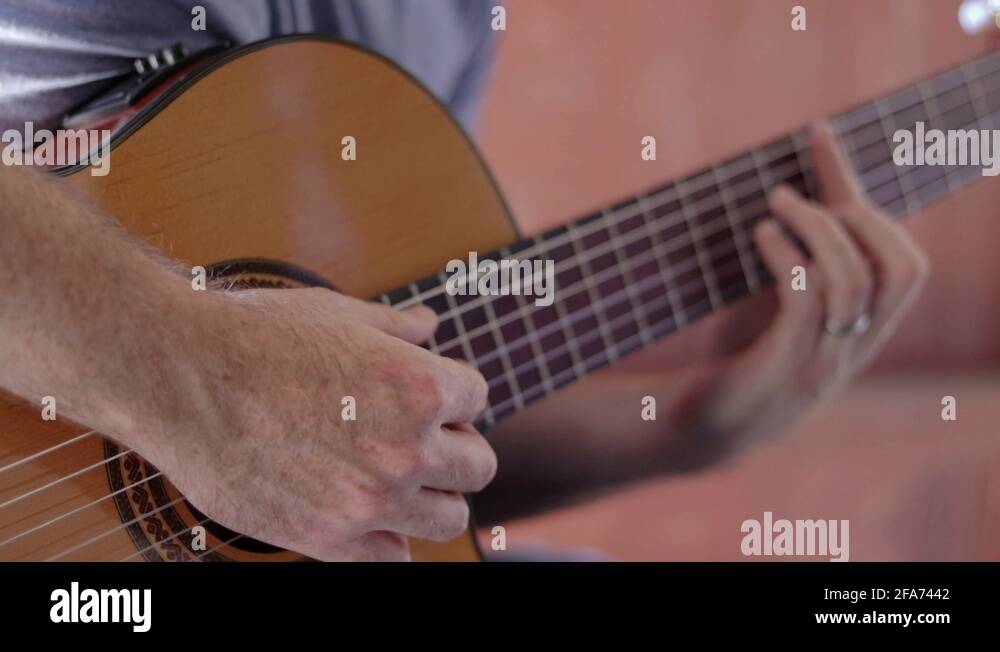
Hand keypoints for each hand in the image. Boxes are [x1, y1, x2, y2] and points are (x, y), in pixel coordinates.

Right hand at [139, 287, 495, 560]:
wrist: (179, 376)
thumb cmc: (256, 335)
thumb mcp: (337, 313)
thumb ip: (396, 326)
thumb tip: (430, 326)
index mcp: (420, 387)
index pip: (476, 397)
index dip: (450, 391)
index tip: (422, 393)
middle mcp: (408, 449)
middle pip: (477, 465)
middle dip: (455, 446)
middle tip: (419, 436)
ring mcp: (371, 500)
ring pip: (450, 518)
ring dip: (435, 497)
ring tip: (401, 478)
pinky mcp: (330, 538)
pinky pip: (394, 560)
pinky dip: (390, 541)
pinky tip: (370, 515)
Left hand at [697, 122, 929, 456]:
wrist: (694, 429)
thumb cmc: (735, 358)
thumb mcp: (774, 302)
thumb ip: (799, 261)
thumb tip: (794, 191)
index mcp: (864, 331)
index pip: (904, 261)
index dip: (868, 194)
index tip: (819, 136)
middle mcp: (854, 349)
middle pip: (904, 270)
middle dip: (855, 213)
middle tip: (791, 192)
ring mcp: (822, 364)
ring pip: (853, 279)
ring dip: (814, 227)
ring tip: (772, 207)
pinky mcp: (781, 371)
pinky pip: (806, 300)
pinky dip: (787, 255)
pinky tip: (759, 238)